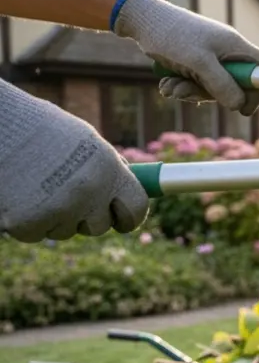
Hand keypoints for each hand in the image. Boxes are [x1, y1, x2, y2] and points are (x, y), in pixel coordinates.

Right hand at [0, 81, 148, 241]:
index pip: (136, 209)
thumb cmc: (40, 129)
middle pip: (99, 226)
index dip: (128, 216)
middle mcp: (89, 192)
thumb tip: (125, 192)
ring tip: (35, 185)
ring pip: (65, 231)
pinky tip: (18, 194)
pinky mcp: (28, 223)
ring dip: (54, 216)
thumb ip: (107, 169)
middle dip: (85, 216)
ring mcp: (59, 210)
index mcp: (108, 169)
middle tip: (65, 195)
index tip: (120, 218)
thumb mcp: (85, 141)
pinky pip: (35, 233)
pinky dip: (27, 220)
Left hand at [113, 0, 258, 115]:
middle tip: (186, 93)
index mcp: (234, 46)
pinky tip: (166, 81)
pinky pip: (196, 82)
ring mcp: (209, 55)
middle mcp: (225, 50)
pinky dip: (181, 86)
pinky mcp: (194, 59)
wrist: (141, 19)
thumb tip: (239, 105)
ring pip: (211, 86)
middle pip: (234, 84)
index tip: (243, 109)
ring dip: (189, 91)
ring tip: (169, 86)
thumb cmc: (171, 36)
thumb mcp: (198, 63)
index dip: (257, 91)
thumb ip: (221, 84)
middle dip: (209, 95)